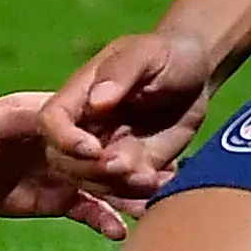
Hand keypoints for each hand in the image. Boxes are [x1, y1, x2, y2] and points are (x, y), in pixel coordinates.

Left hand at [0, 92, 150, 239]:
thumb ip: (23, 120)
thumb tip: (53, 116)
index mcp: (63, 117)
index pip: (92, 125)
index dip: (103, 137)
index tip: (112, 154)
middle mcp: (73, 144)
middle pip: (108, 155)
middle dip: (129, 169)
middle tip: (154, 182)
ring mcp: (71, 172)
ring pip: (106, 185)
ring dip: (127, 196)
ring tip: (151, 208)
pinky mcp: (63, 198)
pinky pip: (89, 210)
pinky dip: (105, 220)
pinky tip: (121, 233)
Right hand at [38, 27, 215, 200]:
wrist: (197, 75)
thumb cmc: (167, 54)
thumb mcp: (147, 54)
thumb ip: (121, 72)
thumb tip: (97, 101)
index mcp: (80, 95)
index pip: (52, 121)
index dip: (65, 140)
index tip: (94, 149)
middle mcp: (86, 127)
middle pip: (67, 162)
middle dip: (96, 172)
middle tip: (132, 168)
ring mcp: (107, 150)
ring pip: (96, 183)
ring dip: (121, 189)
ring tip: (154, 178)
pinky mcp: (130, 167)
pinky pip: (125, 192)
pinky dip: (141, 196)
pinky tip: (163, 183)